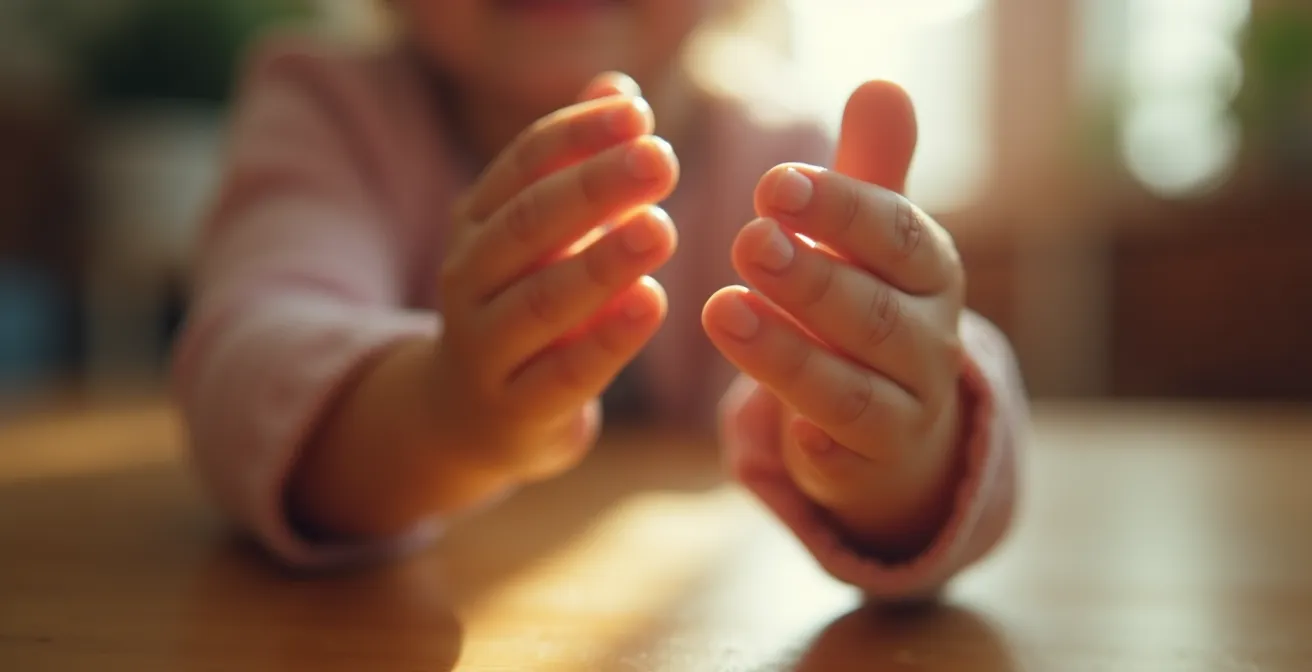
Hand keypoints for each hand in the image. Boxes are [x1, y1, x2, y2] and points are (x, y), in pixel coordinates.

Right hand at [434, 72, 678, 481]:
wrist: (471, 416)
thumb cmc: (526, 303)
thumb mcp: (546, 235)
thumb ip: (581, 165)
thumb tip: (621, 89)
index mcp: (477, 223)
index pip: (523, 165)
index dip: (579, 135)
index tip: (639, 113)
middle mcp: (469, 279)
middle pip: (528, 224)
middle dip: (594, 188)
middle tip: (660, 158)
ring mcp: (485, 347)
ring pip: (540, 301)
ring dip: (603, 263)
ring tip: (661, 229)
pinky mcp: (516, 410)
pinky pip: (562, 374)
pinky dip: (607, 341)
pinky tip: (652, 304)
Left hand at [703, 82, 964, 556]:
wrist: (899, 421)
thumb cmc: (871, 305)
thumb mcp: (873, 241)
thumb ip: (872, 170)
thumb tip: (882, 84)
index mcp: (930, 273)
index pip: (900, 236)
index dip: (842, 209)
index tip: (773, 184)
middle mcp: (929, 341)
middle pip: (875, 314)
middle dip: (811, 278)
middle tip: (746, 240)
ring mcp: (905, 408)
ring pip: (850, 388)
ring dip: (786, 353)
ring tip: (719, 311)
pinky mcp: (868, 463)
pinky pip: (844, 455)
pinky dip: (815, 440)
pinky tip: (778, 425)